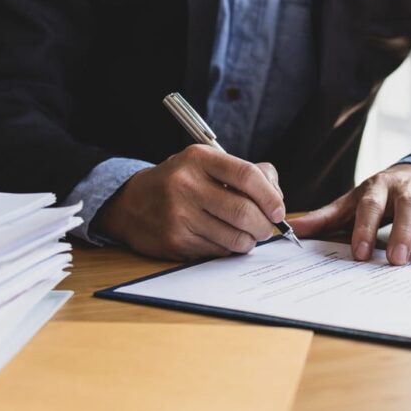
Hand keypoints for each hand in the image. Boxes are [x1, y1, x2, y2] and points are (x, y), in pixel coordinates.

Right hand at [94, 145, 284, 260]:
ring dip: (249, 241)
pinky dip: (228, 249)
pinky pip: (217, 252)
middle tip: (266, 228)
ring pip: (234, 237)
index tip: (278, 211)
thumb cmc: (182, 181)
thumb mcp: (208, 164)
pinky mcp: (174, 241)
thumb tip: (276, 199)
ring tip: (247, 235)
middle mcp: (186, 185)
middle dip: (264, 225)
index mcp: (199, 159)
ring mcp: (178, 215)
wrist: (132, 203)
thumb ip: (248, 172)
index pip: (247, 175)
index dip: (271, 197)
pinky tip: (222, 239)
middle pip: (244, 212)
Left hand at [291, 164, 410, 266]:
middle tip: (396, 260)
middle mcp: (409, 192)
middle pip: (407, 209)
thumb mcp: (354, 200)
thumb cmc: (381, 194)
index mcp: (380, 188)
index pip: (371, 206)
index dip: (365, 228)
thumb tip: (294, 229)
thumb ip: (327, 217)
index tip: (359, 254)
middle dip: (403, 233)